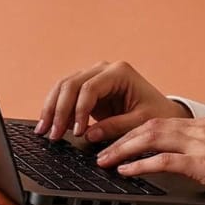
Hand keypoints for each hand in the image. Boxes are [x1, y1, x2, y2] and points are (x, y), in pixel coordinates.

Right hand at [36, 60, 190, 141]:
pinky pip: (65, 94)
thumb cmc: (156, 113)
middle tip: (52, 135)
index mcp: (120, 72)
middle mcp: (104, 69)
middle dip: (58, 110)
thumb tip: (88, 135)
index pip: (89, 88)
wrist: (161, 110)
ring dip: (51, 108)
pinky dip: (55, 109)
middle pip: (70, 84)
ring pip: (63, 87)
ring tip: (44, 131)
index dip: (78, 110)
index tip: (76, 133)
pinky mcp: (87, 87)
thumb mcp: (141, 122)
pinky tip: (50, 125)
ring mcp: (93, 75)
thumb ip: (115, 127)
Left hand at [95, 117, 204, 204]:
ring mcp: (203, 144)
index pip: (160, 122)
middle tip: (97, 147)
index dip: (133, 131)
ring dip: (122, 149)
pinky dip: (140, 164)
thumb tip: (180, 171)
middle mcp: (201, 129)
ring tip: (103, 160)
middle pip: (149, 126)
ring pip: (151, 138)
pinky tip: (125, 171)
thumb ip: (204, 159)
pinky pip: (164, 160)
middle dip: (119, 136)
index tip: (114, 140)